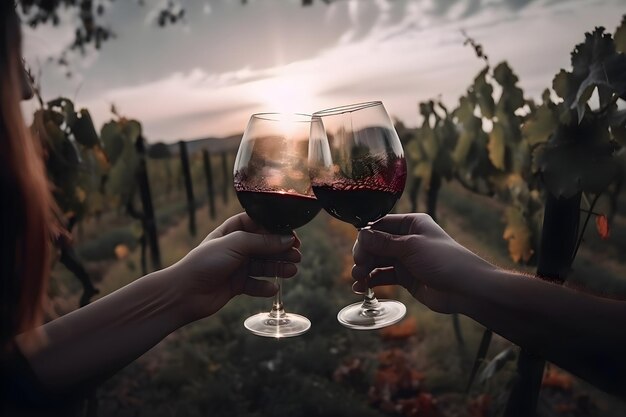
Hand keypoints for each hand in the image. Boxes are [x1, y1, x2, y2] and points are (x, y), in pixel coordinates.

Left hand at [166, 213, 300, 322]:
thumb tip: (288, 240)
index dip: (276, 228)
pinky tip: (272, 288)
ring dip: (278, 268)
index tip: (292, 235)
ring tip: (292, 271)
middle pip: (265, 245)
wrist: (184, 293)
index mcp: (232, 230)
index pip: (258, 223)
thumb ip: (263, 242)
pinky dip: (264, 286)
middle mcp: (235, 247)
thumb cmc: (205, 262)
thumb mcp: (236, 244)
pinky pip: (255, 284)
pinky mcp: (236, 285)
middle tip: (297, 255)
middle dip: (281, 250)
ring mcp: (236, 266)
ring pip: (263, 265)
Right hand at [352, 213, 494, 313]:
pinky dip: (371, 280)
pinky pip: (383, 276)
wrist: (466, 288)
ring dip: (365, 269)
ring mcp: (405, 259)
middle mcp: (406, 239)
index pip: (380, 225)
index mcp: (411, 224)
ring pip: (377, 261)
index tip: (358, 249)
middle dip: (364, 255)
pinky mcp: (405, 277)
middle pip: (375, 244)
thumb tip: (361, 235)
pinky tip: (361, 288)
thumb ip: (383, 242)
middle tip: (359, 267)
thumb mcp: (410, 247)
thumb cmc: (443, 260)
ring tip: (358, 280)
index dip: (366, 236)